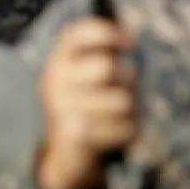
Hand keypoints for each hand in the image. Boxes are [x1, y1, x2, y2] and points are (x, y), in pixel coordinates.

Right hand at [36, 18, 137, 188]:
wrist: (67, 155)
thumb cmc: (90, 106)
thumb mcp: (92, 77)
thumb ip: (108, 54)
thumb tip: (131, 35)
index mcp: (60, 60)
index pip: (79, 35)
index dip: (108, 34)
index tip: (132, 42)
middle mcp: (55, 81)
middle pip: (108, 67)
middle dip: (129, 79)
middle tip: (129, 88)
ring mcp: (62, 108)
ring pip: (122, 100)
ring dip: (134, 108)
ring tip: (124, 115)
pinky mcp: (75, 133)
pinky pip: (124, 126)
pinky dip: (130, 131)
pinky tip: (118, 134)